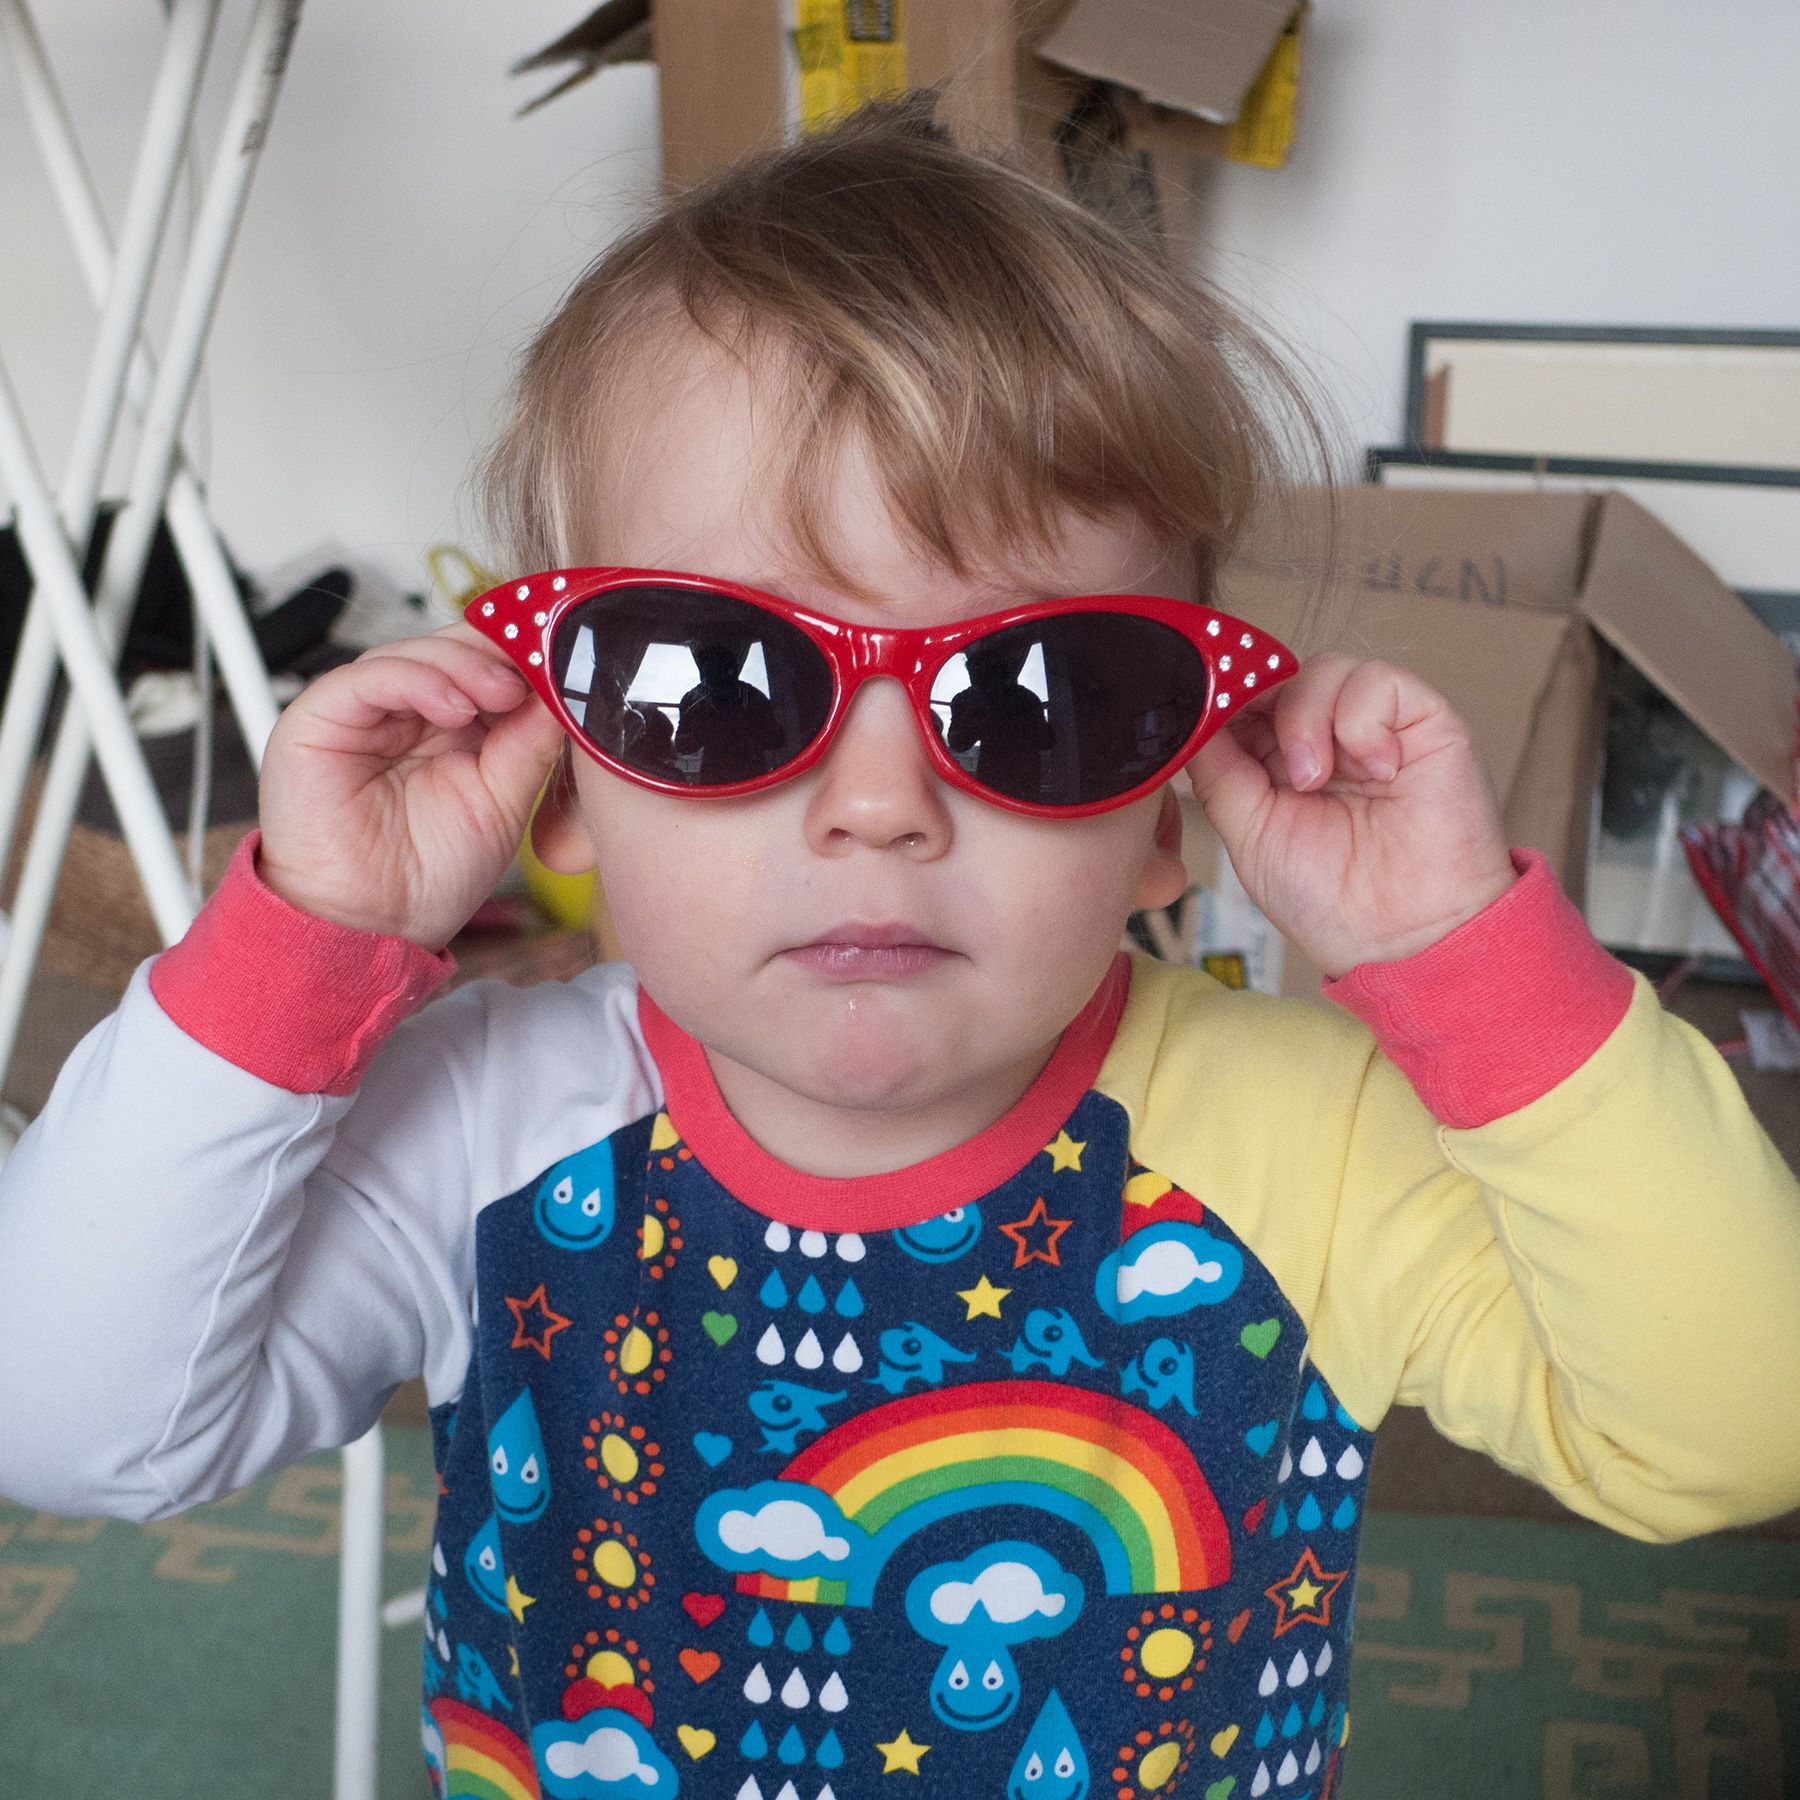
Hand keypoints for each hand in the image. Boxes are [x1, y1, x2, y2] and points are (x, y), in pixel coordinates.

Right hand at [257, 623, 565, 949]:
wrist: (374, 928)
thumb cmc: (431, 876)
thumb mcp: (503, 801)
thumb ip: (528, 743)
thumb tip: (561, 690)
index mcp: (449, 727)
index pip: (485, 665)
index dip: (522, 657)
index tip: (563, 662)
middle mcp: (404, 711)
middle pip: (452, 648)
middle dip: (499, 653)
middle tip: (537, 670)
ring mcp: (362, 710)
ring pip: (415, 653)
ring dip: (467, 665)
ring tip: (502, 694)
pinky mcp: (319, 717)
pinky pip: (370, 677)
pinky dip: (419, 680)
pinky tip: (457, 707)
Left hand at [1184, 653, 1517, 978]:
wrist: (1402, 938)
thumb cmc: (1329, 898)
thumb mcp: (1248, 832)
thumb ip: (1218, 771)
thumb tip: (1191, 718)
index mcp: (1278, 762)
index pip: (1244, 700)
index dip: (1224, 701)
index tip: (1207, 722)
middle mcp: (1326, 737)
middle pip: (1279, 675)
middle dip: (1260, 706)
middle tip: (1266, 763)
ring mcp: (1374, 726)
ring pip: (1324, 668)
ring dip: (1306, 719)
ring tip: (1315, 779)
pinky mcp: (1424, 721)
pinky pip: (1379, 680)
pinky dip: (1363, 721)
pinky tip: (1377, 769)